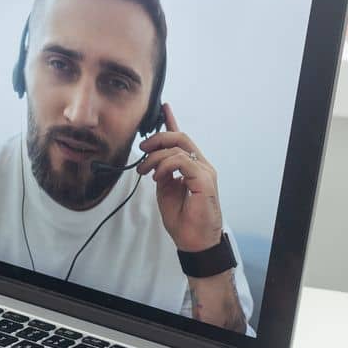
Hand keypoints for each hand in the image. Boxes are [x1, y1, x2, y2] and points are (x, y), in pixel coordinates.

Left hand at [134, 103, 223, 252]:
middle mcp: (201, 165)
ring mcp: (204, 172)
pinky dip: (165, 166)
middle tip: (142, 148)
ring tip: (145, 170)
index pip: (182, 140)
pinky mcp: (204, 180)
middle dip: (157, 138)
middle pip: (180, 138)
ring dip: (155, 156)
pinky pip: (182, 162)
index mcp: (192, 166)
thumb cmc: (183, 218)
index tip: (163, 107)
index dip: (171, 122)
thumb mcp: (166, 191)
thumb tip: (153, 163)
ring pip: (179, 148)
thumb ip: (162, 173)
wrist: (194, 240)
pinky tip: (157, 176)